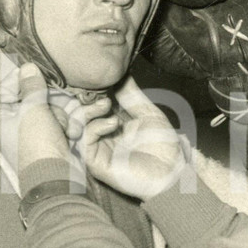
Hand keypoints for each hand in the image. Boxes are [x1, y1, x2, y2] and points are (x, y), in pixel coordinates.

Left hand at [0, 63, 110, 175]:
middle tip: (53, 107)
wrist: (56, 177)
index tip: (35, 71)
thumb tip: (28, 67)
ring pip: (51, 107)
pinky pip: (61, 121)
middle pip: (33, 96)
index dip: (20, 78)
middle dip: (48, 101)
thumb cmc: (36, 143)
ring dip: (61, 116)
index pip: (5, 87)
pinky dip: (68, 127)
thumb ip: (32, 85)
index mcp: (0, 114)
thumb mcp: (33, 108)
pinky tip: (71, 135)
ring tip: (64, 129)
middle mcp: (14, 122)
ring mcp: (34, 130)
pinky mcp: (51, 138)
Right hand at [80, 76, 188, 200]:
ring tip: (107, 105)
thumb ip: (133, 96)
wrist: (171, 173)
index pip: (93, 105)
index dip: (93, 92)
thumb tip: (122, 74)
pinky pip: (84, 142)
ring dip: (88, 112)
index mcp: (113, 125)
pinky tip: (113, 123)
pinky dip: (95, 127)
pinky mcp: (96, 163)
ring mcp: (98, 150)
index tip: (101, 78)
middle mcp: (102, 137)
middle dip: (86, 100)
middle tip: (102, 93)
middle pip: (79, 114)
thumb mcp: (148, 114)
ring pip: (77, 127)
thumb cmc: (163, 147)